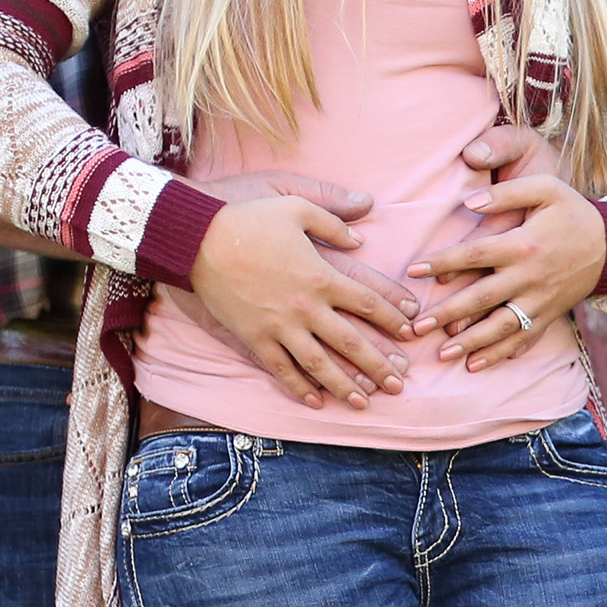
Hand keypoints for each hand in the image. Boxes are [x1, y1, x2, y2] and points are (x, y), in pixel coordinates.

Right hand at [181, 189, 417, 407]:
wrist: (196, 239)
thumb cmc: (247, 218)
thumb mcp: (295, 204)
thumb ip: (333, 218)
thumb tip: (362, 231)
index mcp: (320, 275)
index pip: (367, 301)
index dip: (392, 317)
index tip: (410, 331)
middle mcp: (305, 307)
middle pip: (351, 342)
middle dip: (378, 364)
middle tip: (399, 383)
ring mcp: (279, 326)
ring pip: (319, 364)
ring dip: (345, 385)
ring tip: (365, 402)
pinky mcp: (254, 337)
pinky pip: (281, 368)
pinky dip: (299, 386)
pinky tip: (316, 401)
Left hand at [409, 171, 606, 370]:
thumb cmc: (573, 212)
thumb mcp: (546, 189)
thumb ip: (508, 193)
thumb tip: (469, 202)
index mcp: (524, 244)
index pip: (476, 254)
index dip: (443, 262)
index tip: (413, 270)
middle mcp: (530, 277)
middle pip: (482, 298)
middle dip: (447, 314)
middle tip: (415, 328)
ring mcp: (540, 301)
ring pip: (501, 326)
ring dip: (471, 343)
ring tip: (442, 354)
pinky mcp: (549, 316)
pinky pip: (524, 339)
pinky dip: (501, 354)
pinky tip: (476, 364)